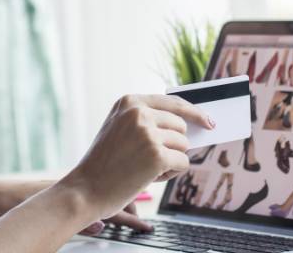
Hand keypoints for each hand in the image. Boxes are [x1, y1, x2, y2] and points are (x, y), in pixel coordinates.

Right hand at [62, 94, 212, 220]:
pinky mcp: (157, 155)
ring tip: (143, 169)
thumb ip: (147, 121)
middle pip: (181, 126)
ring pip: (184, 145)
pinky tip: (148, 178)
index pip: (172, 102)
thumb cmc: (103, 164)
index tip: (208, 121)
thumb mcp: (119, 129)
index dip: (194, 112)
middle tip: (148, 160)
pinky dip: (171, 174)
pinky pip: (183, 163)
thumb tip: (188, 126)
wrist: (85, 190)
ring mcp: (148, 133)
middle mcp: (139, 113)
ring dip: (170, 161)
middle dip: (172, 145)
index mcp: (129, 102)